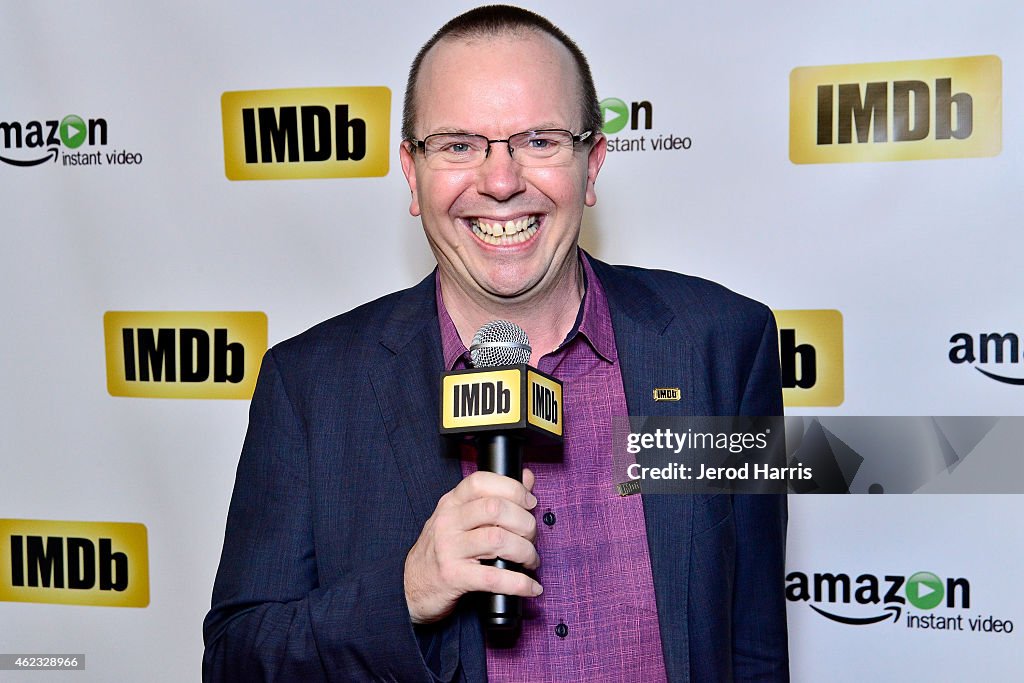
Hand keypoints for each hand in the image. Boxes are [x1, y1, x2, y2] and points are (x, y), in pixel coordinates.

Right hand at [404, 468, 541, 623]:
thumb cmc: (442, 550)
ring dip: (526, 551)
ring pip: (498, 540)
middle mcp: (448, 521)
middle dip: (525, 522)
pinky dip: (519, 583)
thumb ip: (493, 497)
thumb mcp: (462, 517)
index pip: (481, 482)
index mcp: (452, 503)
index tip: (529, 503)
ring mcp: (449, 548)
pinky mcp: (453, 576)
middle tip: (531, 536)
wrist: (412, 586)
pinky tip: (531, 587)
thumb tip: (526, 478)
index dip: (512, 488)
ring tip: (531, 560)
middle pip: (495, 509)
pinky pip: (494, 577)